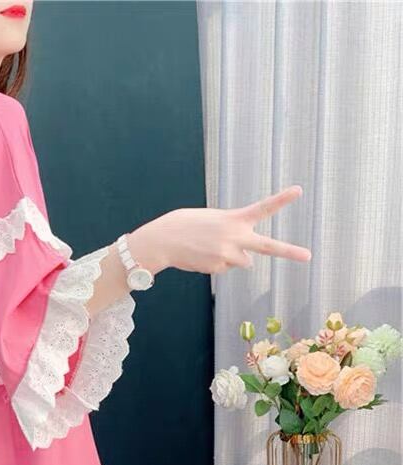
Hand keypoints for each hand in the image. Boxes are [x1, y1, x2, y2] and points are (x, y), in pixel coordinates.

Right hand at [128, 184, 312, 275]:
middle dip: (289, 251)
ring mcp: (227, 255)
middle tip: (308, 256)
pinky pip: (224, 267)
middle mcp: (234, 238)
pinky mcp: (217, 268)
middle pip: (267, 246)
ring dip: (233, 256)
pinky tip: (200, 256)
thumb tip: (244, 258)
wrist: (162, 241)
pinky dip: (214, 263)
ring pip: (242, 261)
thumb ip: (231, 231)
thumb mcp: (211, 219)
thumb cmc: (184, 225)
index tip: (298, 190)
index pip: (262, 208)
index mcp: (233, 219)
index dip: (281, 199)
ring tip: (209, 248)